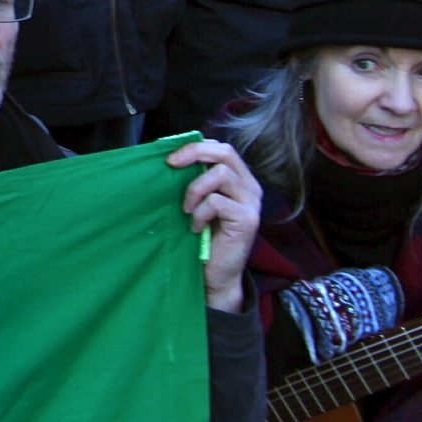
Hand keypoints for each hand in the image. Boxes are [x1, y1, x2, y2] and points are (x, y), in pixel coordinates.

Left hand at [167, 138, 260, 311]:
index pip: (221, 148)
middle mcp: (250, 187)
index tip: (170, 157)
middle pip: (225, 152)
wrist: (215, 274)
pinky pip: (216, 201)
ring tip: (187, 210)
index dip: (195, 146)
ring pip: (220, 174)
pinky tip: (196, 227)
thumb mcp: (197, 202)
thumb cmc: (202, 237)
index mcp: (239, 179)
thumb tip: (170, 157)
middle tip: (170, 165)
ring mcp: (252, 203)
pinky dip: (200, 213)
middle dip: (194, 153)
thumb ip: (195, 181)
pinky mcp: (248, 219)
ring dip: (195, 190)